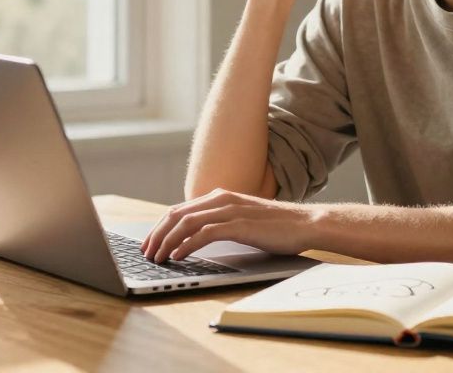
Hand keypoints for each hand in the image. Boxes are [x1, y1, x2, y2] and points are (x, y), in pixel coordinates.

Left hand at [140, 189, 322, 262]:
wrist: (306, 223)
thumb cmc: (278, 227)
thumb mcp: (243, 220)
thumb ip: (222, 223)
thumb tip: (198, 238)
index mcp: (220, 196)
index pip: (180, 209)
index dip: (160, 226)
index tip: (149, 243)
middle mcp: (222, 199)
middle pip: (176, 214)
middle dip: (157, 234)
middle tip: (146, 252)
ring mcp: (230, 210)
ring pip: (186, 223)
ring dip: (167, 241)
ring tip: (157, 257)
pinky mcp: (239, 225)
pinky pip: (204, 234)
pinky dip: (186, 245)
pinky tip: (178, 256)